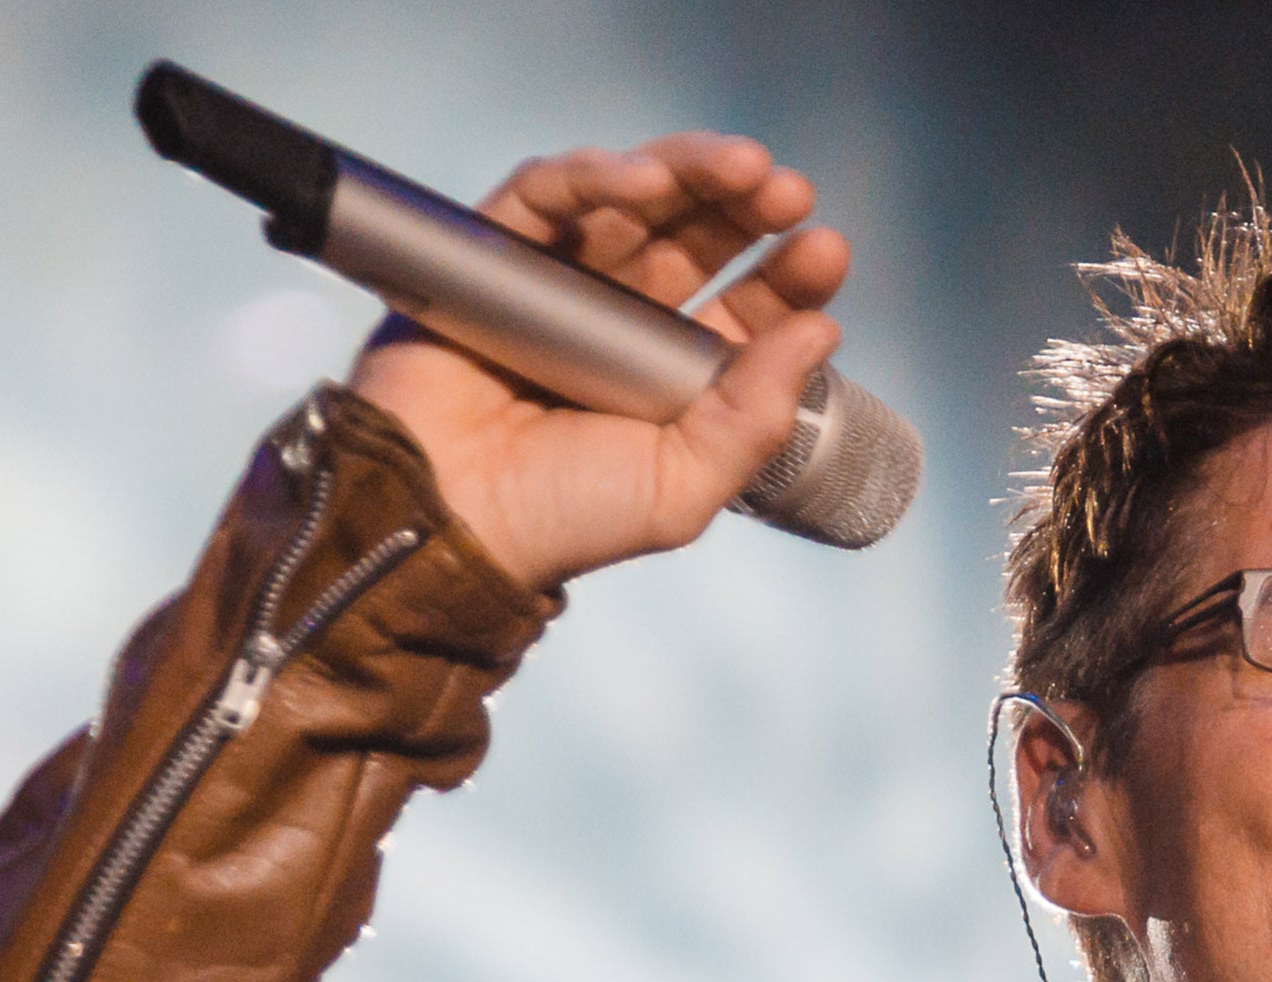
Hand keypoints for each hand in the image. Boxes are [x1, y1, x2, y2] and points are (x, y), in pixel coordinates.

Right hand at [348, 135, 847, 589]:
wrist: (448, 521)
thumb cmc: (562, 517)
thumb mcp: (682, 485)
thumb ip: (753, 419)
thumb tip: (820, 332)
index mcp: (676, 374)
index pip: (743, 307)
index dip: (786, 277)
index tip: (824, 251)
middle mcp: (624, 319)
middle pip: (695, 238)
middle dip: (745, 207)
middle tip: (789, 192)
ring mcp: (562, 282)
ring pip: (632, 201)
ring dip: (689, 172)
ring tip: (744, 170)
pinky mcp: (495, 253)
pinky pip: (548, 196)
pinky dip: (596, 176)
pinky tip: (646, 181)